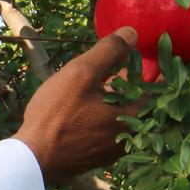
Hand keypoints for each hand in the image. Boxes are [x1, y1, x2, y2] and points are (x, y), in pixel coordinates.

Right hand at [11, 28, 140, 183]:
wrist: (33, 157)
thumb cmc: (57, 114)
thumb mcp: (81, 73)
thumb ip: (108, 51)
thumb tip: (132, 33)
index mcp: (133, 117)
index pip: (156, 88)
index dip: (153, 69)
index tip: (151, 56)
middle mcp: (129, 137)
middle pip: (138, 102)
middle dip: (131, 81)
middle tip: (124, 62)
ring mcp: (112, 149)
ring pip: (121, 115)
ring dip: (116, 96)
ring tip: (104, 78)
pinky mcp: (97, 155)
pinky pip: (108, 128)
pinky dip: (104, 112)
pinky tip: (87, 102)